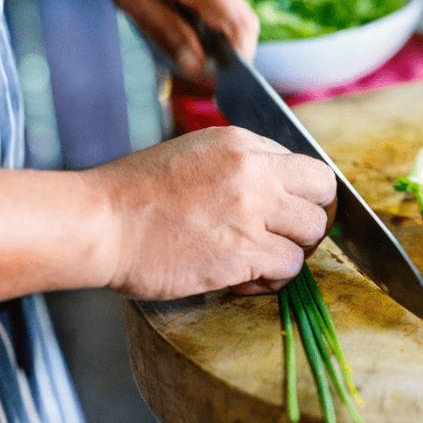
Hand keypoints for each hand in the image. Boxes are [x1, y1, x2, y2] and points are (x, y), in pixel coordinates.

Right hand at [86, 127, 335, 299]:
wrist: (98, 222)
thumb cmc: (135, 195)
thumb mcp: (195, 155)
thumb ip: (241, 166)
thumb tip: (278, 188)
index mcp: (242, 144)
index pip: (308, 167)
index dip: (304, 196)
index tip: (288, 214)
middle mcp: (254, 172)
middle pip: (323, 196)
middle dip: (309, 222)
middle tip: (284, 238)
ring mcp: (251, 212)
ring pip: (311, 234)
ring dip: (291, 252)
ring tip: (258, 261)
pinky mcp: (243, 252)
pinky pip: (289, 268)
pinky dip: (272, 279)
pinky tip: (244, 279)